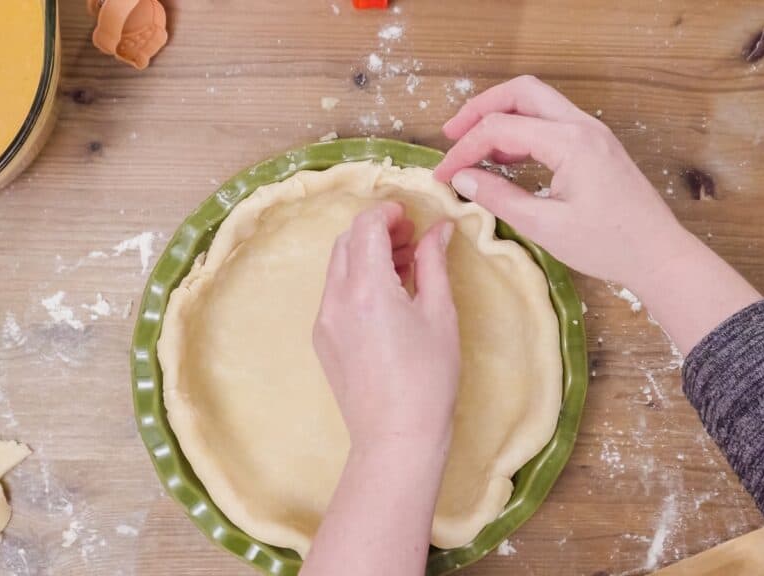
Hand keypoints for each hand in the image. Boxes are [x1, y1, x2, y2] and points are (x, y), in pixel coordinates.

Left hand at [313, 202, 459, 452]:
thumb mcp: (440, 315)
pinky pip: (335, 293)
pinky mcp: (323, 339)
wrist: (396, 436)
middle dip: (377, 230)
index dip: (387, 213)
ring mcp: (324, 320)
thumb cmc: (428, 379)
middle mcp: (337, 298)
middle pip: (347, 241)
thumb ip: (434, 264)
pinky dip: (357, 280)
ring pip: (338, 266)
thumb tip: (438, 229)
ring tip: (404, 266)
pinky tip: (386, 296)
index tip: (410, 216)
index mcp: (368, 288)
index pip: (366, 227)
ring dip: (366, 254)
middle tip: (411, 238)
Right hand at [433, 75, 760, 354]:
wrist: (658, 254)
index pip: (501, 127)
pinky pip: (552, 122)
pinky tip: (506, 157)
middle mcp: (582, 126)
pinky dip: (523, 130)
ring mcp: (592, 132)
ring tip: (474, 149)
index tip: (443, 175)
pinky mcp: (596, 145)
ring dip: (502, 117)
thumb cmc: (607, 245)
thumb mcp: (545, 226)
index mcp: (570, 142)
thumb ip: (500, 198)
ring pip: (537, 103)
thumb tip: (462, 179)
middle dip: (481, 109)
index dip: (465, 149)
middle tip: (452, 135)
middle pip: (521, 92)